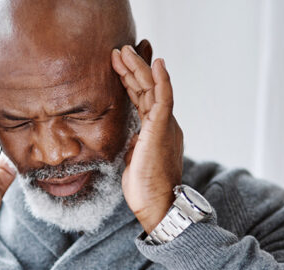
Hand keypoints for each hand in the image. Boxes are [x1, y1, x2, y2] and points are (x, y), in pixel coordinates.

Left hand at [111, 45, 183, 232]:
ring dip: (139, 68)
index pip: (142, 99)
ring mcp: (165, 125)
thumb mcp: (134, 160)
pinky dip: (161, 80)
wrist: (157, 204)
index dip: (130, 82)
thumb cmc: (145, 188)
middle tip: (119, 50)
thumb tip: (130, 139)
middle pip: (147, 89)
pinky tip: (156, 63)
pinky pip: (164, 98)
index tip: (118, 66)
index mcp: (155, 130)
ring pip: (153, 88)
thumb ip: (134, 144)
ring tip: (125, 50)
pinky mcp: (163, 129)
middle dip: (132, 69)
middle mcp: (163, 124)